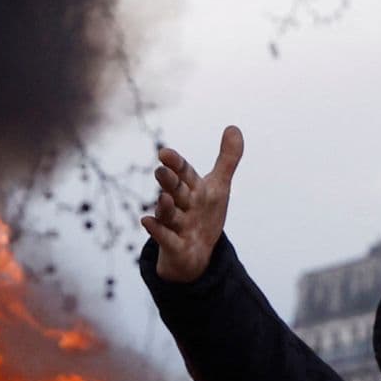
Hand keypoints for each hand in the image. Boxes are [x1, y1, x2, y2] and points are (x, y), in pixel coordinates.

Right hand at [142, 126, 245, 283]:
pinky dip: (158, 231)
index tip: (165, 153)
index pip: (184, 173)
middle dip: (169, 182)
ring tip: (163, 198)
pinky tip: (146, 221)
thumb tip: (233, 127)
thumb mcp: (218, 188)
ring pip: (169, 215)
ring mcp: (176, 226)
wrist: (194, 254)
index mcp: (192, 189)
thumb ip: (227, 160)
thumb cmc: (203, 215)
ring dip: (165, 207)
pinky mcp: (174, 247)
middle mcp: (181, 205)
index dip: (176, 164)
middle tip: (161, 170)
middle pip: (175, 191)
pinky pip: (166, 239)